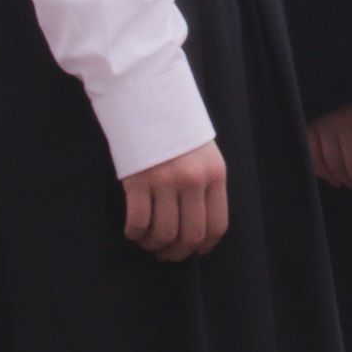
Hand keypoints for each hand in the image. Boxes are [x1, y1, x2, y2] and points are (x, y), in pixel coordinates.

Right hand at [120, 140, 228, 260]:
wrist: (148, 97)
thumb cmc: (177, 128)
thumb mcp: (204, 153)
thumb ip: (206, 185)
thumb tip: (201, 227)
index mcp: (215, 174)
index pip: (217, 224)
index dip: (206, 245)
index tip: (197, 251)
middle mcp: (193, 180)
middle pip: (190, 235)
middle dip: (178, 253)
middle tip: (168, 254)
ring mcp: (165, 180)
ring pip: (164, 233)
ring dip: (155, 245)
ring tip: (150, 242)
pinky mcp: (138, 180)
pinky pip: (138, 222)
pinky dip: (135, 233)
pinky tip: (134, 231)